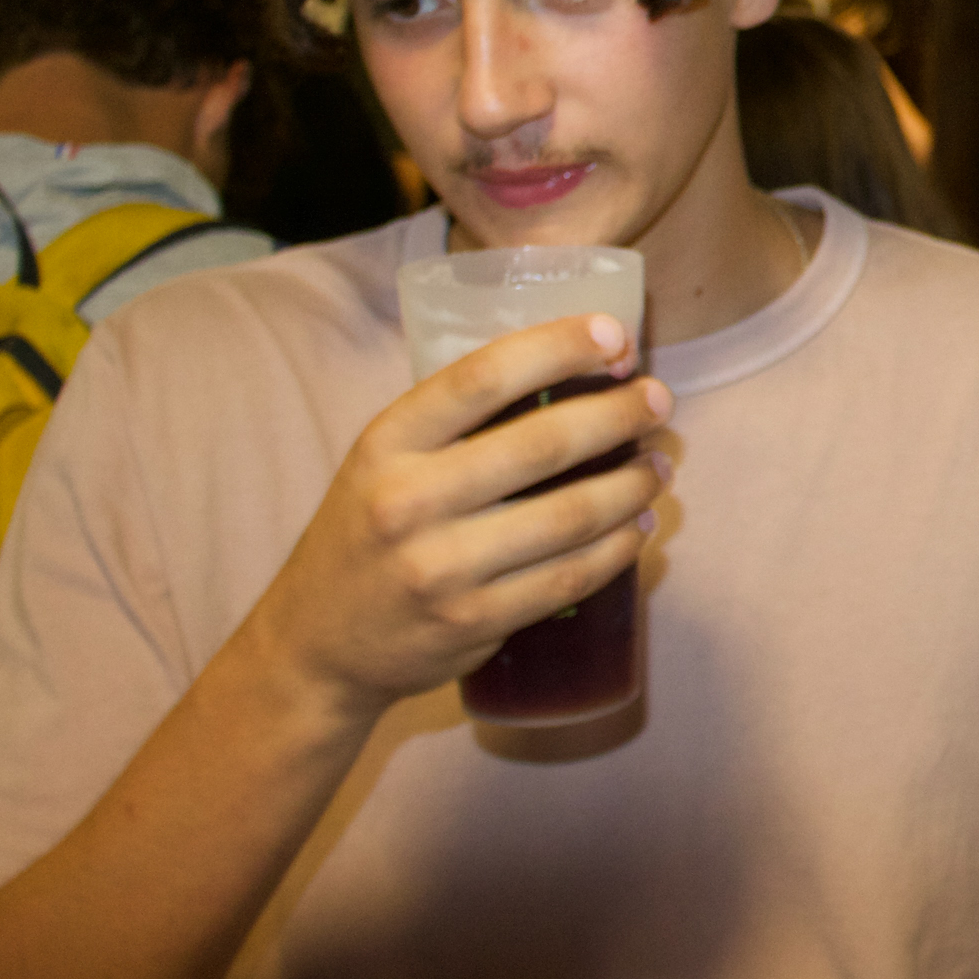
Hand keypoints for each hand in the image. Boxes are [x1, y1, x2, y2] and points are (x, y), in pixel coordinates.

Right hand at [243, 313, 671, 724]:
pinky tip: (638, 526)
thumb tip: (571, 373)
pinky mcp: (472, 622)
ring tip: (659, 466)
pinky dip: (617, 548)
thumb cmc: (369, 531)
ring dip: (632, 486)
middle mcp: (409, 501)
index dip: (558, 347)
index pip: (483, 376)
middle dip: (618, 416)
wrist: (319, 644)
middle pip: (542, 445)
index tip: (615, 334)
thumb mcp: (383, 460)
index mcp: (387, 442)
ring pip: (569, 517)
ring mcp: (441, 568)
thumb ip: (455, 423)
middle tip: (659, 401)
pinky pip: (569, 578)